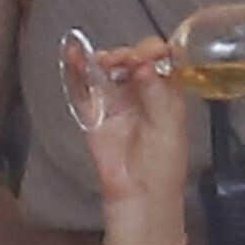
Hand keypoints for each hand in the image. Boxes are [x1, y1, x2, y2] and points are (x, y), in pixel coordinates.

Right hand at [84, 37, 188, 209]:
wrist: (139, 193)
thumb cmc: (163, 164)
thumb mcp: (169, 125)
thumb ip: (156, 94)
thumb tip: (145, 65)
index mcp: (166, 92)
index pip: (162, 61)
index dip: (156, 51)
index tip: (151, 51)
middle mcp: (141, 91)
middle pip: (132, 60)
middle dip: (128, 54)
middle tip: (126, 60)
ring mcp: (116, 99)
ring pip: (108, 69)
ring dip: (105, 59)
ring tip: (105, 61)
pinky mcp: (94, 111)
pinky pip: (83, 86)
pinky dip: (78, 69)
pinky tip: (75, 55)